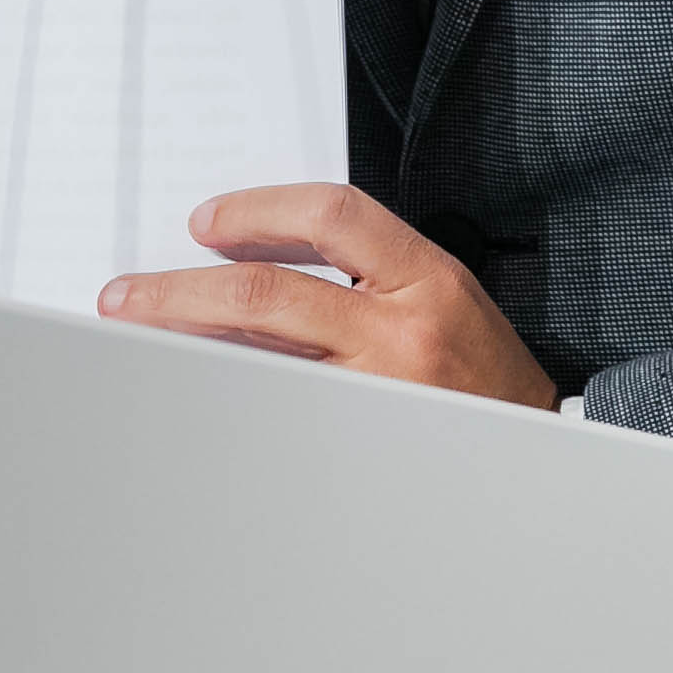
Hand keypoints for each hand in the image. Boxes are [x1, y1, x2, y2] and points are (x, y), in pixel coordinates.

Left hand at [98, 183, 558, 409]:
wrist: (544, 461)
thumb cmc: (487, 381)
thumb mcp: (445, 302)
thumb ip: (369, 276)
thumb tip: (258, 265)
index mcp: (428, 279)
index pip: (332, 215)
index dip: (258, 211)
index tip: (204, 224)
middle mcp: (403, 332)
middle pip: (268, 292)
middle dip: (182, 292)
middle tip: (128, 297)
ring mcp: (379, 396)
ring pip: (259, 360)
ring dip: (189, 349)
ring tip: (139, 347)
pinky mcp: (361, 449)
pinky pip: (278, 419)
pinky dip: (229, 405)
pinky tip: (191, 404)